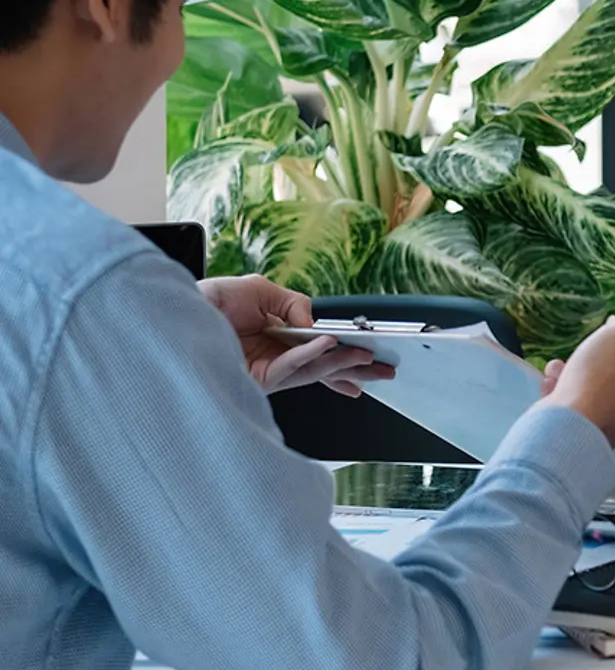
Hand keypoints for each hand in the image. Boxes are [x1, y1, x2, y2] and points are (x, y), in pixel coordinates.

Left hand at [198, 275, 396, 396]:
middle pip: (322, 368)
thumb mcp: (261, 290)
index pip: (318, 353)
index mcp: (276, 340)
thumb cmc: (209, 300)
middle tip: (384, 371)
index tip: (369, 359)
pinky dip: (311, 354)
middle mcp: (273, 359)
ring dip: (341, 363)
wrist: (174, 309)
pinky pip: (291, 366)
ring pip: (313, 370)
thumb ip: (294, 305)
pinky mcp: (255, 378)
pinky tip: (328, 343)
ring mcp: (265, 371)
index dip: (344, 359)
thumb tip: (315, 325)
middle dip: (355, 369)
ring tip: (365, 357)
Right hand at [541, 316, 614, 446]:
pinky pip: (571, 415)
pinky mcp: (579, 440)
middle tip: (577, 358)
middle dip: (589, 368)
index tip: (606, 350)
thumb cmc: (596, 381)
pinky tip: (549, 388)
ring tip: (556, 369)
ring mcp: (604, 434)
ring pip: (588, 399)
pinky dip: (559, 399)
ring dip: (570, 380)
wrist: (565, 422)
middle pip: (610, 385)